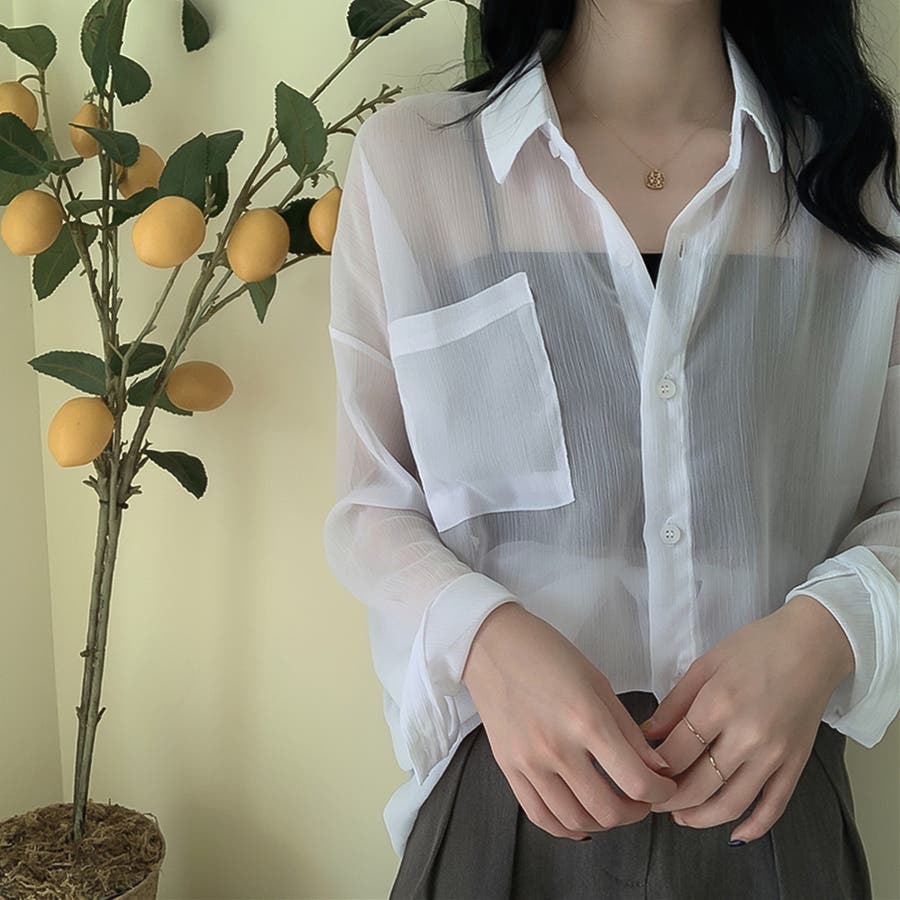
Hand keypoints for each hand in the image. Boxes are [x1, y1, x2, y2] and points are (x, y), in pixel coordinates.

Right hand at [462, 602, 677, 840]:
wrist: (490, 644)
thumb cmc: (547, 653)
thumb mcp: (597, 682)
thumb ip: (628, 729)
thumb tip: (656, 767)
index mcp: (586, 720)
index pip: (636, 781)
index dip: (661, 792)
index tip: (665, 786)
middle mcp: (557, 748)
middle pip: (607, 810)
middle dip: (635, 813)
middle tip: (642, 800)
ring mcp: (528, 762)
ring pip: (574, 820)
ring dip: (603, 823)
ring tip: (612, 807)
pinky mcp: (508, 768)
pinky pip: (539, 815)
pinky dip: (565, 828)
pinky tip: (580, 821)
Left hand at [642, 595, 854, 844]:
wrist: (812, 646)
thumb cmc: (754, 647)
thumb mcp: (704, 665)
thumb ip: (674, 704)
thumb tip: (647, 736)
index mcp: (720, 704)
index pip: (677, 752)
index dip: (654, 768)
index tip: (639, 771)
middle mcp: (748, 736)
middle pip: (700, 785)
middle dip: (669, 799)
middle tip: (651, 801)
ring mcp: (775, 755)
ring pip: (733, 804)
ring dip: (702, 817)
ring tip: (680, 816)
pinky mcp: (796, 765)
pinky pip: (774, 806)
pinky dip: (753, 827)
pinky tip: (733, 834)